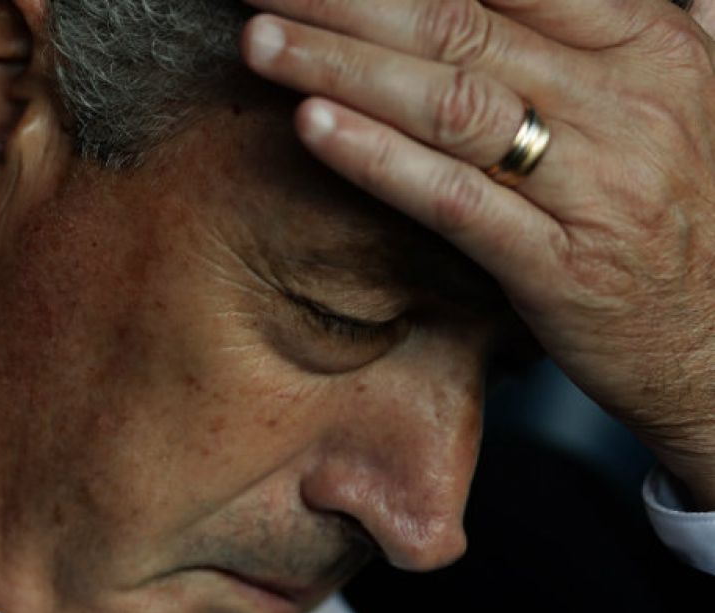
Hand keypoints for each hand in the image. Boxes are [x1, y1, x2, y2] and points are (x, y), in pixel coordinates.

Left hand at [240, 0, 714, 506]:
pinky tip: (312, 128)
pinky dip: (379, 160)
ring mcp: (595, 185)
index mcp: (650, 44)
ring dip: (341, 65)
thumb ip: (616, 28)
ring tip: (260, 41)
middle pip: (461, 25)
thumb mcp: (675, 97)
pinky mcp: (559, 268)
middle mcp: (627, 101)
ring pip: (450, 104)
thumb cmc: (685, 213)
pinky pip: (454, 200)